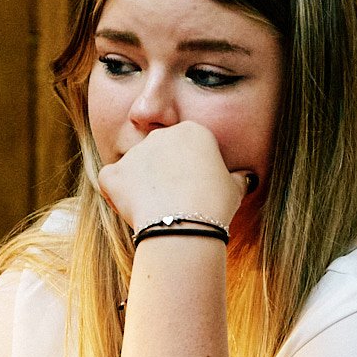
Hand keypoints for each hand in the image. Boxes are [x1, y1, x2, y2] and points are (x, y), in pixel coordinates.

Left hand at [96, 122, 251, 231]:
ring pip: (135, 166)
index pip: (186, 146)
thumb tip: (246, 178)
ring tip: (156, 209)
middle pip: (159, 152)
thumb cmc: (214, 205)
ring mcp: (135, 153)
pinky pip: (111, 179)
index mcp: (192, 132)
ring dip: (141, 183)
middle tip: (174, 200)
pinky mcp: (115, 173)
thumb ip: (237, 178)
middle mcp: (161, 135)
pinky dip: (116, 192)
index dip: (188, 169)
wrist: (184, 225)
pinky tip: (131, 208)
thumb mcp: (234, 189)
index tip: (194, 190)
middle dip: (163, 173)